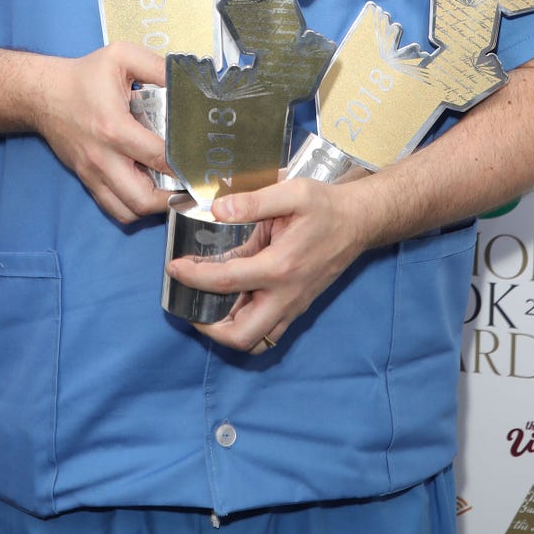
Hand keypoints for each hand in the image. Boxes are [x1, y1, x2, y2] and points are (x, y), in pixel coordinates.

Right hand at [28, 41, 171, 223]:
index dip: (184, 164)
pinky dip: (134, 207)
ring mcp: (93, 173)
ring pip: (128, 211)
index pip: (158, 156)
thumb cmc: (84, 76)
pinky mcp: (87, 180)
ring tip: (171, 189)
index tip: (202, 163)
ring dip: (154, 207)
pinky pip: (113, 208)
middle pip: (143, 198)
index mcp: (115, 127)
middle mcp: (103, 157)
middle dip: (172, 197)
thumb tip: (187, 81)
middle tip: (189, 183)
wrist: (43, 94)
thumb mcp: (122, 57)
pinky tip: (148, 189)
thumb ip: (157, 67)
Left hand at [164, 178, 368, 352]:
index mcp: (280, 266)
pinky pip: (268, 333)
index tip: (174, 267)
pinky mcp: (297, 307)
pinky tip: (232, 303)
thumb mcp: (292, 192)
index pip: (225, 281)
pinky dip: (245, 327)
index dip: (193, 276)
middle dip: (207, 327)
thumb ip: (253, 201)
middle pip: (241, 336)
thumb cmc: (325, 206)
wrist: (358, 222)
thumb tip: (217, 210)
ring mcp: (293, 306)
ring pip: (255, 342)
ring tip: (206, 307)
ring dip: (226, 332)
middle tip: (189, 302)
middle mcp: (286, 295)